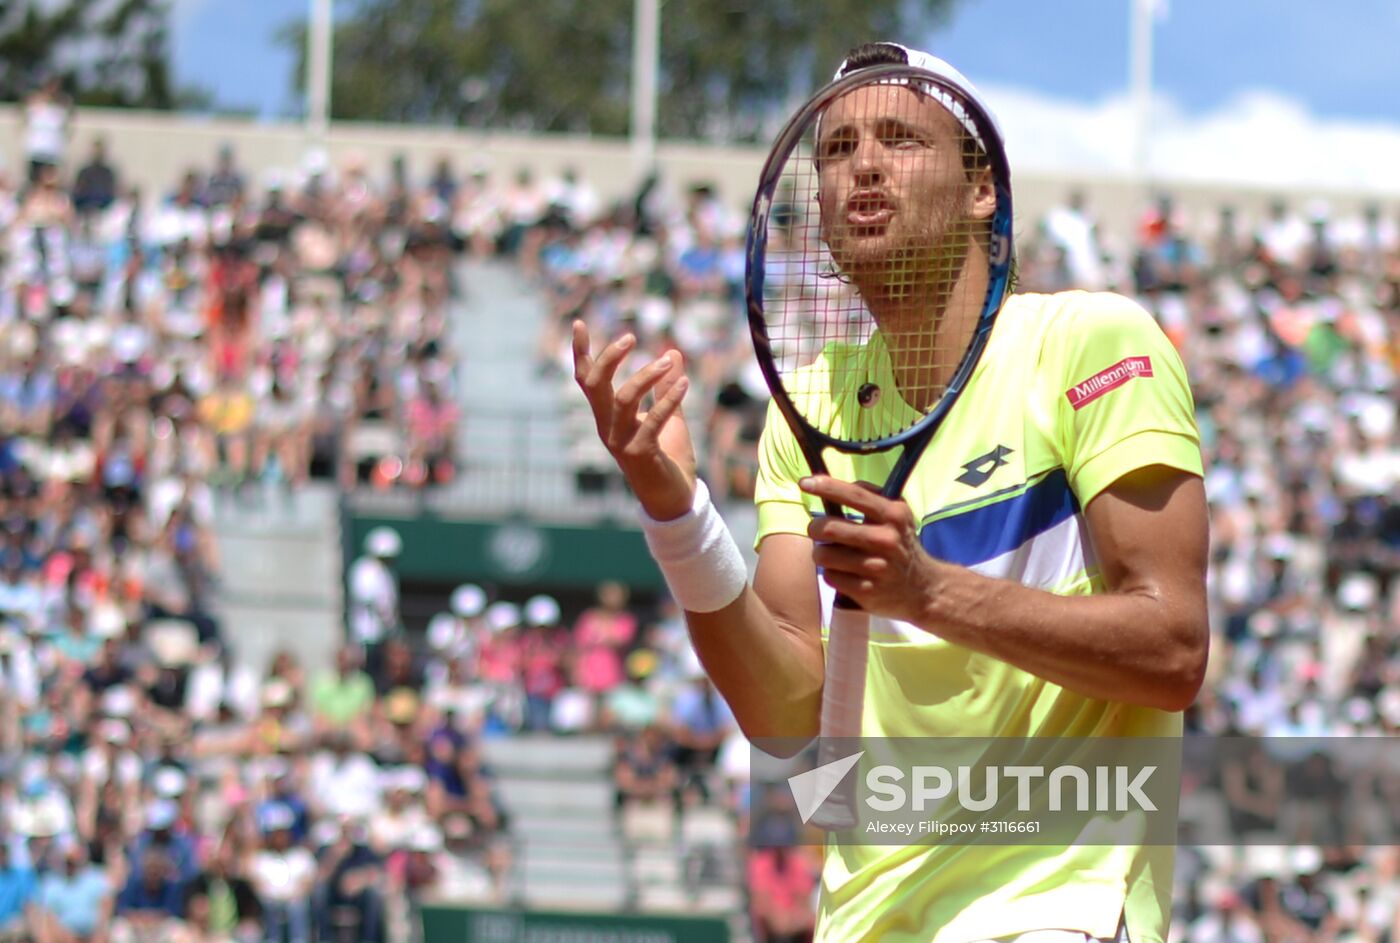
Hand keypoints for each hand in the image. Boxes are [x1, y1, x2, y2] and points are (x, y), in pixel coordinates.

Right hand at [572, 321, 696, 519]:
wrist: (675, 501)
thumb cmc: (668, 458)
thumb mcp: (670, 417)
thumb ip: (667, 387)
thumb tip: (673, 352)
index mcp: (608, 417)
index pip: (587, 381)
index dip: (581, 353)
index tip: (579, 323)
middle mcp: (608, 427)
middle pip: (595, 386)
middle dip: (607, 358)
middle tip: (630, 336)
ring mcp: (621, 441)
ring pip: (622, 399)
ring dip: (645, 376)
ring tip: (667, 360)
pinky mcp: (641, 453)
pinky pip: (652, 420)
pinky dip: (668, 399)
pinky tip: (684, 383)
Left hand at [800, 476, 947, 626]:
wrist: (924, 589)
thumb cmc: (902, 545)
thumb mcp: (898, 515)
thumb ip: (870, 495)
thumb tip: (831, 482)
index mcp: (893, 516)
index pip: (854, 496)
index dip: (826, 487)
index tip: (805, 483)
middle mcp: (885, 540)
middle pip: (828, 528)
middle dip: (814, 528)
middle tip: (817, 531)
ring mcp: (876, 567)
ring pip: (823, 554)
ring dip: (821, 553)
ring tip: (833, 554)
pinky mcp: (867, 591)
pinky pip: (830, 577)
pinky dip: (832, 573)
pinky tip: (845, 573)